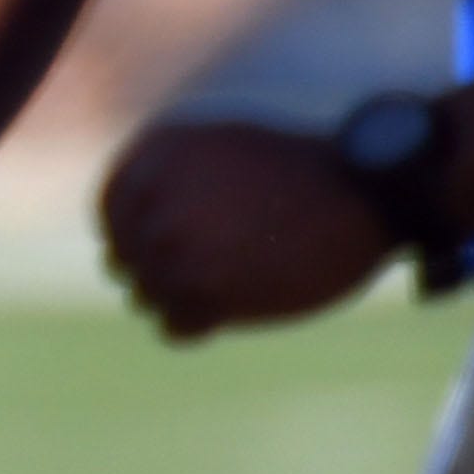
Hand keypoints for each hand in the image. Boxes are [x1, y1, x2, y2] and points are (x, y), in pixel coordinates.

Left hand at [98, 120, 395, 336]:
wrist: (365, 191)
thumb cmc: (300, 172)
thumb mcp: (221, 146)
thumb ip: (169, 176)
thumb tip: (124, 234)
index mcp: (155, 154)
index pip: (109, 211)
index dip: (132, 237)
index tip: (161, 250)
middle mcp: (154, 198)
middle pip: (123, 259)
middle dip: (155, 271)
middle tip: (203, 275)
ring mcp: (176, 245)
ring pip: (144, 296)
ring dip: (178, 301)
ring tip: (223, 291)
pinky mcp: (207, 291)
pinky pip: (174, 327)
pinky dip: (197, 326)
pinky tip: (226, 312)